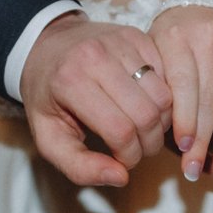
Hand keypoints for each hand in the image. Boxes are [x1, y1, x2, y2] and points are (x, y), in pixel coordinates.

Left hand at [19, 13, 171, 185]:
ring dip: (161, 123)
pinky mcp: (138, 35)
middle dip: (148, 144)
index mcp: (70, 81)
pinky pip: (167, 76)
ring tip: (144, 130)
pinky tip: (148, 107)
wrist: (46, 46)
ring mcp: (120, 42)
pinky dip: (164, 100)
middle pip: (147, 114)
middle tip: (137, 150)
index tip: (122, 161)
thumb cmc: (48, 97)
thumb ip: (79, 166)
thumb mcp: (49, 138)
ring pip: (163, 96)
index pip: (119, 130)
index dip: (129, 156)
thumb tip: (121, 177)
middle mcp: (97, 56)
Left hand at [149, 7, 212, 180]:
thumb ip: (164, 97)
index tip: (185, 153)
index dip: (184, 124)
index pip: (182, 88)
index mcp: (175, 36)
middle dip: (206, 142)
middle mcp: (209, 34)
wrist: (203, 4)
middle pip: (211, 99)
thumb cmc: (172, 45)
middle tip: (200, 172)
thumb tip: (178, 148)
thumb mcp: (158, 59)